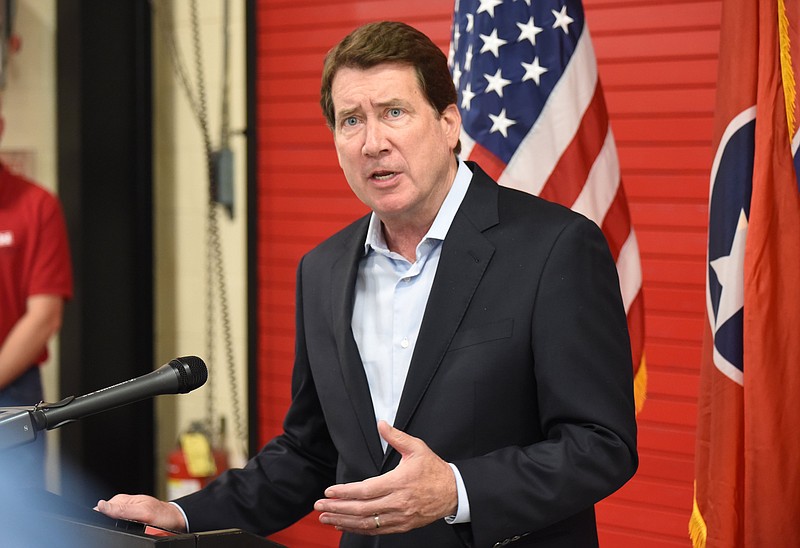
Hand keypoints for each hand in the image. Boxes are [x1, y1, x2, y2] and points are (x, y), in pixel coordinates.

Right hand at [95, 494, 186, 531]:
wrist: (175, 520)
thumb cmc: (163, 514)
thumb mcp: (144, 511)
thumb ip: (123, 509)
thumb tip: (102, 505)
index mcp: (121, 500)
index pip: (101, 509)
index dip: (102, 518)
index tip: (109, 525)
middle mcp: (123, 506)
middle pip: (107, 519)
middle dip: (112, 526)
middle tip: (130, 529)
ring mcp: (126, 514)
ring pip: (115, 526)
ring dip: (121, 531)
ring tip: (136, 529)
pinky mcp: (131, 522)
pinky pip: (123, 530)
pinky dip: (128, 532)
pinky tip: (136, 532)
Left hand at [314, 421, 457, 534]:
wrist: (454, 492)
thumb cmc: (434, 469)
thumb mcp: (417, 448)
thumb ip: (396, 437)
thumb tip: (381, 423)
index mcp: (399, 482)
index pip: (366, 490)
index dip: (345, 492)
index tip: (329, 492)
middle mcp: (398, 502)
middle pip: (362, 509)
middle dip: (337, 508)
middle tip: (319, 507)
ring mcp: (400, 517)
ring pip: (367, 522)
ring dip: (344, 521)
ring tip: (326, 518)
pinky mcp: (402, 526)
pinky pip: (376, 530)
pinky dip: (358, 529)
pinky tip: (345, 525)